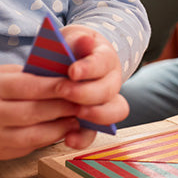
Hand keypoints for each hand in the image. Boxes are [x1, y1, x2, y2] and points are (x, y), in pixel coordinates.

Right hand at [0, 65, 83, 158]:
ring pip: (34, 134)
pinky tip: (64, 130)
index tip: (74, 84)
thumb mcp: (4, 74)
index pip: (28, 87)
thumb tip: (65, 74)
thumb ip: (30, 74)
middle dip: (61, 107)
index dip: (53, 87)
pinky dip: (50, 138)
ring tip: (77, 117)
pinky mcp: (0, 151)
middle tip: (83, 101)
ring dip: (60, 127)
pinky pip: (31, 146)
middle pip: (33, 112)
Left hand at [57, 25, 128, 148]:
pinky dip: (84, 138)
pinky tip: (69, 139)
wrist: (70, 61)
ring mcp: (106, 101)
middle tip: (63, 91)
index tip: (72, 71)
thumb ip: (76, 40)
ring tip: (75, 114)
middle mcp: (112, 80)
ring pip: (114, 112)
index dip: (89, 68)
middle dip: (85, 93)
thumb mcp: (71, 38)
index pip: (103, 62)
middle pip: (108, 90)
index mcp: (106, 58)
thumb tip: (84, 40)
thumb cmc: (70, 49)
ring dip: (95, 114)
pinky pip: (95, 132)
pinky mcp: (93, 120)